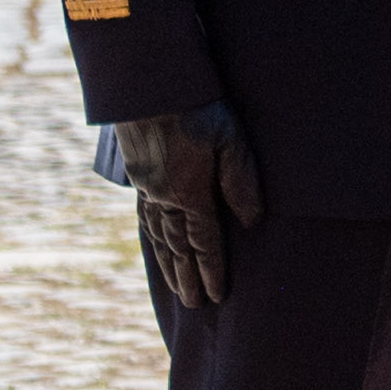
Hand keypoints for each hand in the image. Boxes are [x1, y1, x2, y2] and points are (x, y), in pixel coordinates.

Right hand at [112, 104, 262, 309]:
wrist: (149, 85)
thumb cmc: (199, 107)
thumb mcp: (230, 139)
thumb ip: (241, 181)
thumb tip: (251, 222)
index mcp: (188, 192)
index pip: (204, 241)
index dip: (212, 270)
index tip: (217, 295)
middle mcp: (163, 197)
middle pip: (179, 247)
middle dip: (188, 277)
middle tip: (195, 304)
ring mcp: (147, 188)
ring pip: (159, 236)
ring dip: (169, 264)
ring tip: (176, 288)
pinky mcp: (139, 176)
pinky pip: (146, 217)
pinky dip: (152, 239)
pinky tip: (156, 245)